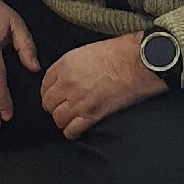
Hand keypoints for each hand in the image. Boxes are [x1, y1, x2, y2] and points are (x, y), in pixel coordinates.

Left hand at [39, 36, 165, 140]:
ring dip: (64, 120)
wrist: (138, 62)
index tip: (55, 96)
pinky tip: (77, 129)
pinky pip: (72, 130)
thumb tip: (67, 76)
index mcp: (65, 65)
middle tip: (63, 108)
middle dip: (55, 107)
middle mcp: (67, 83)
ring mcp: (78, 100)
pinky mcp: (92, 114)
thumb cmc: (120, 53)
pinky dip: (72, 132)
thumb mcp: (87, 51)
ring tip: (71, 119)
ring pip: (58, 118)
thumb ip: (72, 65)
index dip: (49, 93)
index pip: (44, 84)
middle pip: (48, 103)